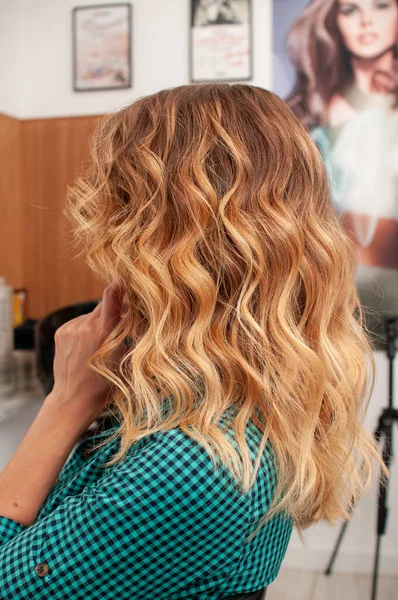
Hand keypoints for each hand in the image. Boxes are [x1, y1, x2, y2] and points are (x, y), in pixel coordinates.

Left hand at [46, 280, 126, 425]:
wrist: (73, 399)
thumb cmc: (104, 385)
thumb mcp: (124, 360)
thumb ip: (127, 334)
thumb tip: (132, 314)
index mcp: (103, 333)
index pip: (111, 297)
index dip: (119, 286)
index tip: (124, 278)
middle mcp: (85, 327)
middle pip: (104, 306)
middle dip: (114, 310)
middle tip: (122, 320)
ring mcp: (71, 328)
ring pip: (92, 315)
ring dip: (99, 322)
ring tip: (101, 343)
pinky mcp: (61, 332)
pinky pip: (80, 322)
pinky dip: (86, 329)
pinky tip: (88, 345)